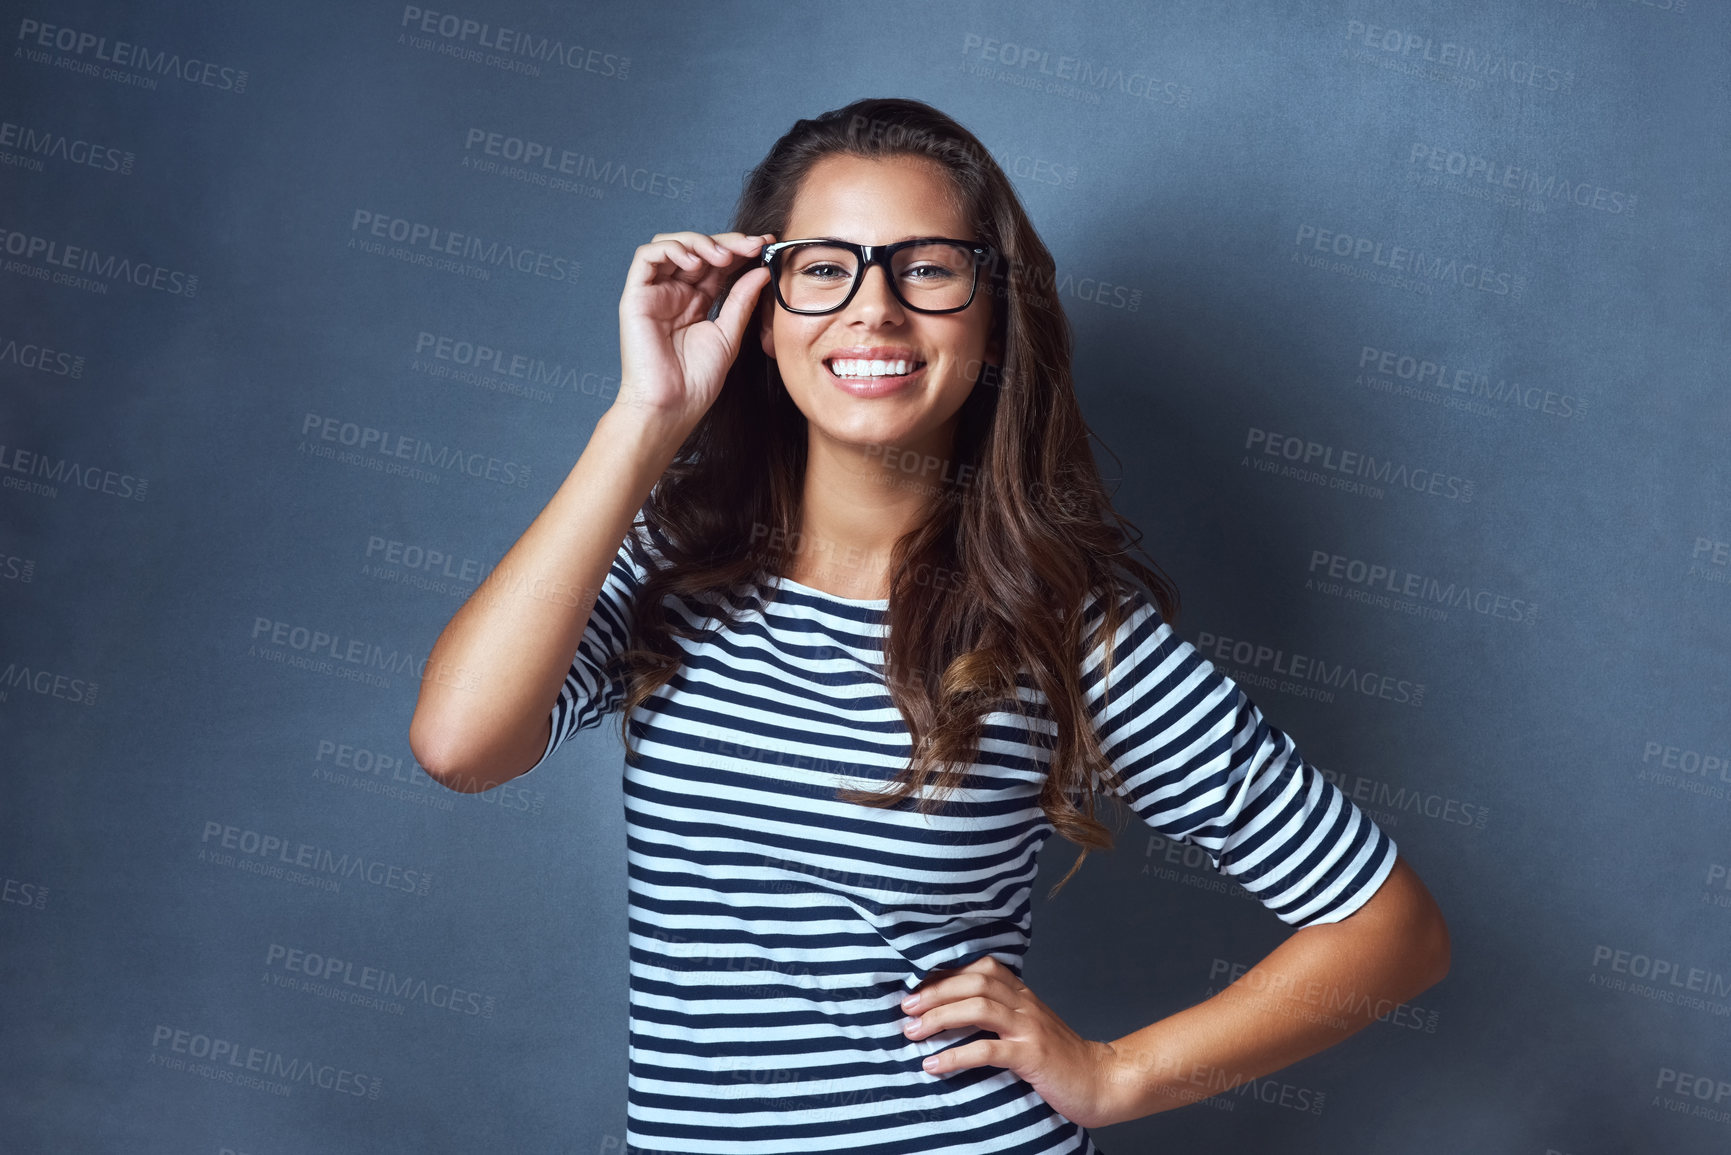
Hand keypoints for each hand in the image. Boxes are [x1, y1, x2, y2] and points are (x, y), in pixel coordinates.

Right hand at [615, 230, 774, 428]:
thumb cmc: (696, 381)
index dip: (740, 250)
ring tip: (723, 257)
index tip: (767, 245)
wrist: (672, 406)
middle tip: (752, 245)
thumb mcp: (728, 334)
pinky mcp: (636, 296)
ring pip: (672, 245)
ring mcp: (654, 292)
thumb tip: (761, 271)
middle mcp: (674, 293)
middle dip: (727, 242)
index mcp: (696, 302)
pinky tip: (694, 261)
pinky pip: (646, 257)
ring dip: (700, 242)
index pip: (717, 265)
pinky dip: (671, 249)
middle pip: (697, 250)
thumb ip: (742, 300)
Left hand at [901, 955, 1125, 1128]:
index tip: (916, 987)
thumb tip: (955, 1016)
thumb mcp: (1030, 1028)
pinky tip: (934, 1064)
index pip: (980, 968)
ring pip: (978, 1008)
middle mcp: (1025, 1004)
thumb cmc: (1060, 1060)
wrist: (1102, 1081)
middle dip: (934, 992)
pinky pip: (988, 1050)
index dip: (946, 973)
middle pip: (974, 982)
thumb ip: (1001, 1017)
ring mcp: (1030, 1028)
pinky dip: (956, 1055)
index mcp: (1023, 995)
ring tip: (912, 1033)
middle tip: (906, 1009)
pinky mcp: (1032, 1056)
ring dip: (940, 1018)